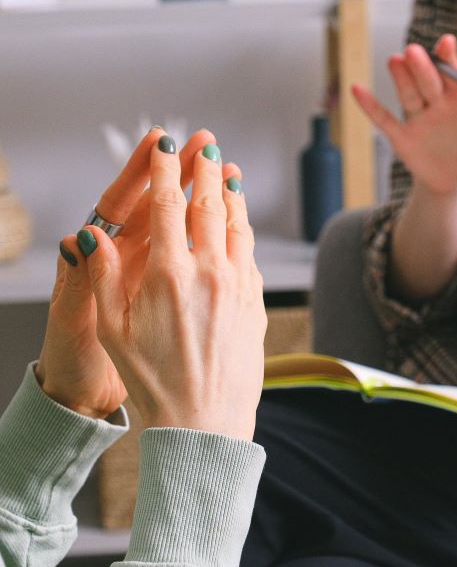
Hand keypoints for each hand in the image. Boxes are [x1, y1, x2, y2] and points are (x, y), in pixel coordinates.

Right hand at [35, 129, 241, 419]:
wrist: (205, 422)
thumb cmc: (153, 381)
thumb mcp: (113, 331)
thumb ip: (103, 276)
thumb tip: (90, 234)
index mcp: (169, 274)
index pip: (167, 205)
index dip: (166, 169)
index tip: (166, 144)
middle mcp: (210, 273)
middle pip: (210, 206)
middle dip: (207, 170)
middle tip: (207, 145)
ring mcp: (239, 287)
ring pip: (239, 227)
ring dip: (233, 196)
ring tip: (229, 174)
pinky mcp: (256, 303)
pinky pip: (251, 255)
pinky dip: (245, 232)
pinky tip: (241, 227)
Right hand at [352, 34, 456, 196]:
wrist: (454, 177)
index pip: (453, 73)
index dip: (449, 58)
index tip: (446, 43)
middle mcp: (435, 101)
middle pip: (428, 80)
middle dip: (423, 67)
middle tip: (416, 52)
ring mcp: (417, 116)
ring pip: (408, 94)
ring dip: (401, 79)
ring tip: (395, 61)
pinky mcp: (401, 135)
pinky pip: (384, 119)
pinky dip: (370, 106)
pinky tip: (357, 90)